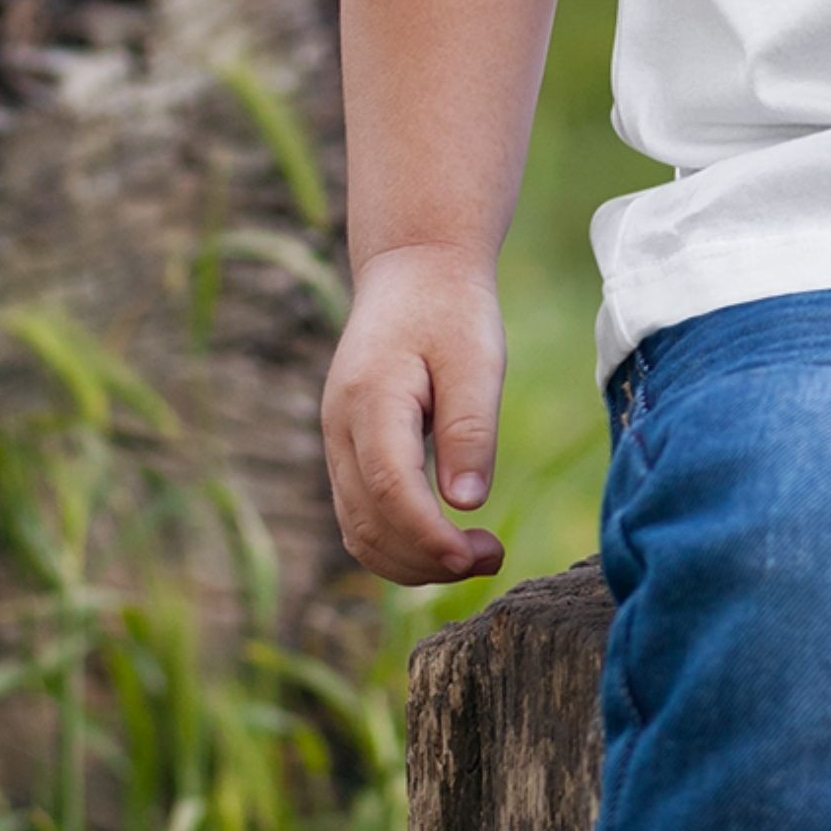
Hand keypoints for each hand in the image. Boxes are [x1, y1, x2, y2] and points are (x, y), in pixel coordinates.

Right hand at [320, 243, 508, 584]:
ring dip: (411, 560)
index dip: (428, 536)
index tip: (478, 556)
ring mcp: (337, 442)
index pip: (388, 489)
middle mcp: (340, 428)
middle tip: (493, 558)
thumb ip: (469, 427)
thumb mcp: (476, 357)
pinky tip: (446, 541)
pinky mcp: (348, 450)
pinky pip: (360, 515)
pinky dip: (397, 542)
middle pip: (367, 523)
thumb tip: (467, 504)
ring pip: (357, 529)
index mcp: (370, 400)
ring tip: (478, 556)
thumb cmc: (451, 308)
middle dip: (426, 559)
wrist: (413, 269)